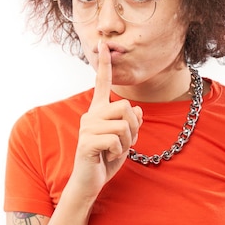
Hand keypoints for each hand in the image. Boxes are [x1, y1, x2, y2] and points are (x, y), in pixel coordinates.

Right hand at [67, 40, 142, 198]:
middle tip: (123, 143)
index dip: (104, 64)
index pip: (102, 83)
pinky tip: (108, 157)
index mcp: (98, 110)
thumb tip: (138, 110)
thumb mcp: (125, 139)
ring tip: (114, 151)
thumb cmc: (106, 158)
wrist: (90, 181)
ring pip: (123, 124)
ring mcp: (87, 127)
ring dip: (127, 142)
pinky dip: (119, 152)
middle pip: (126, 107)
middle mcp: (91, 115)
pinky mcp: (87, 141)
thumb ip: (132, 123)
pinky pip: (116, 140)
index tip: (103, 43)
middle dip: (133, 128)